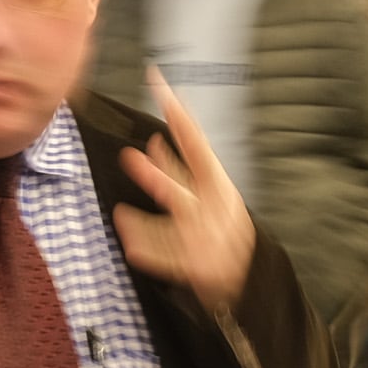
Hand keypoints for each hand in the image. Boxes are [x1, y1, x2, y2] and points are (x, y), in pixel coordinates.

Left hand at [113, 68, 253, 314]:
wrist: (246, 273)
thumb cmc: (223, 225)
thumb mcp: (209, 191)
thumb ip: (177, 169)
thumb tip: (152, 140)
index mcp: (217, 186)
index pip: (195, 145)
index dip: (179, 118)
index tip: (163, 93)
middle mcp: (211, 209)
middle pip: (180, 189)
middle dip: (156, 174)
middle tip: (128, 157)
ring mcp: (203, 238)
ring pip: (171, 232)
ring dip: (146, 220)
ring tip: (120, 216)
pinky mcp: (194, 265)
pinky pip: (167, 258)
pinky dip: (151, 252)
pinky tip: (132, 249)